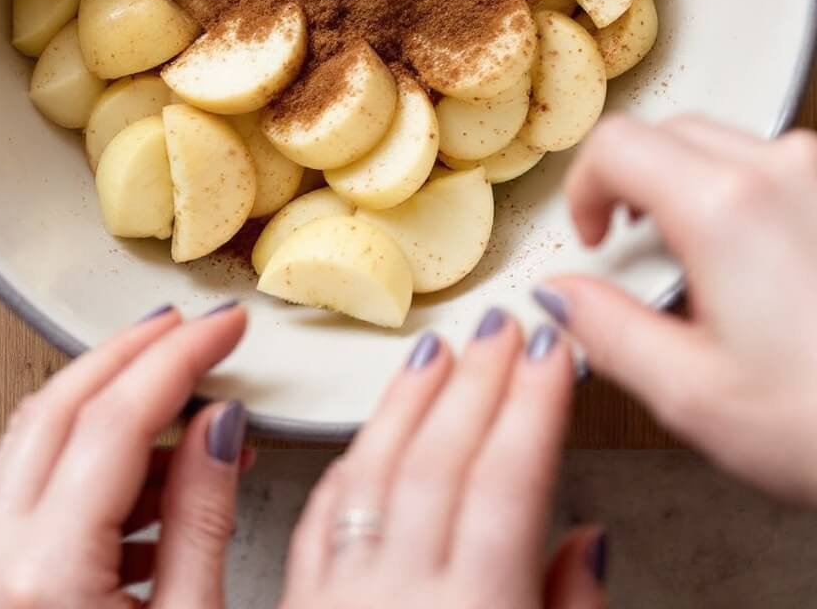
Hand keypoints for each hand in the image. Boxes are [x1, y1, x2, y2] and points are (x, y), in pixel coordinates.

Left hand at [0, 303, 248, 608]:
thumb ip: (202, 522)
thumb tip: (221, 428)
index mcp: (45, 578)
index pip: (117, 420)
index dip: (181, 357)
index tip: (224, 327)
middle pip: (62, 406)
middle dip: (135, 353)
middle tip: (192, 330)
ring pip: (35, 439)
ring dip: (110, 406)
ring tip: (187, 415)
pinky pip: (23, 490)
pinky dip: (83, 463)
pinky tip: (145, 480)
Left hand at [280, 316, 607, 608]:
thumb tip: (588, 542)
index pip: (508, 484)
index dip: (532, 406)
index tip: (552, 349)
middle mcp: (399, 599)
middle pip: (438, 462)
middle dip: (476, 381)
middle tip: (501, 324)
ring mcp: (337, 601)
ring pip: (371, 473)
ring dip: (407, 401)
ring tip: (437, 348)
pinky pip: (317, 520)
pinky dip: (348, 469)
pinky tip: (368, 438)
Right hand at [534, 115, 816, 502]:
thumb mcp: (694, 394)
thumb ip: (605, 332)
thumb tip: (558, 298)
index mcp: (725, 208)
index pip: (615, 144)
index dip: (583, 188)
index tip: (592, 235)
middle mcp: (780, 171)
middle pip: (668, 132)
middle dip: (632, 182)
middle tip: (631, 246)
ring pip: (723, 145)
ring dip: (688, 186)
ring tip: (700, 267)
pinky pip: (775, 169)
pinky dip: (742, 197)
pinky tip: (754, 269)